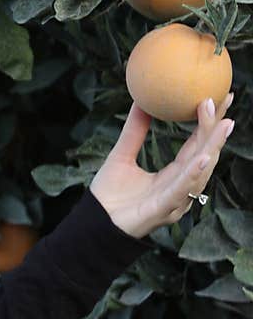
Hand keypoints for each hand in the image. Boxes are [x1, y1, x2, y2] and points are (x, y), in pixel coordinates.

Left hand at [89, 95, 234, 238]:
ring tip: (224, 123)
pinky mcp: (163, 209)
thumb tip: (140, 100)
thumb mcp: (121, 155)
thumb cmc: (108, 194)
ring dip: (212, 147)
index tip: (219, 97)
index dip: (209, 123)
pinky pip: (182, 190)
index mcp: (173, 174)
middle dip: (217, 129)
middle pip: (205, 154)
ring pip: (201, 171)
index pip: (197, 145)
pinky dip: (194, 174)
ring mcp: (175, 199)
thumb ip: (133, 131)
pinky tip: (203, 157)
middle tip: (224, 100)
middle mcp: (180, 186)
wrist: (94, 221)